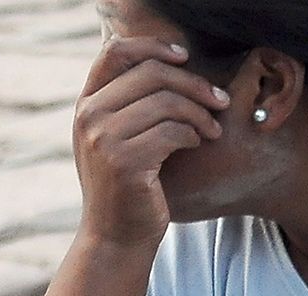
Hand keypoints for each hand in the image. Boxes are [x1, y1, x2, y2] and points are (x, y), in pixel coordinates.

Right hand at [73, 36, 229, 248]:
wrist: (117, 237)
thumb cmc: (129, 187)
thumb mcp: (118, 140)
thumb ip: (130, 105)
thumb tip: (173, 64)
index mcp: (86, 104)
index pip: (115, 52)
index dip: (154, 47)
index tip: (186, 58)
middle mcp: (89, 116)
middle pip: (152, 74)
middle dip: (194, 84)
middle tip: (220, 101)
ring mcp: (103, 138)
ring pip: (166, 102)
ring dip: (200, 114)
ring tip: (212, 130)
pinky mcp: (125, 161)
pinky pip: (173, 132)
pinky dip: (193, 134)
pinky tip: (199, 144)